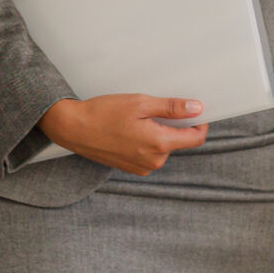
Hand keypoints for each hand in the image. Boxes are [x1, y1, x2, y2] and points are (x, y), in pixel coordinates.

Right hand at [40, 95, 209, 175]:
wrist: (74, 128)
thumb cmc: (104, 113)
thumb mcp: (140, 103)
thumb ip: (171, 108)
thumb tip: (197, 108)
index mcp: (159, 144)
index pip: (195, 138)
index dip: (199, 123)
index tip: (195, 110)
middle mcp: (153, 161)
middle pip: (178, 141)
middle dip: (173, 125)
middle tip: (154, 108)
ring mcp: (142, 167)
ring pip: (163, 147)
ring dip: (158, 133)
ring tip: (137, 119)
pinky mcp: (132, 168)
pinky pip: (150, 154)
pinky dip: (147, 141)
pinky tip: (130, 129)